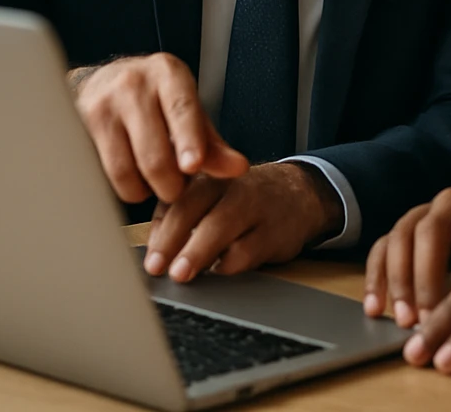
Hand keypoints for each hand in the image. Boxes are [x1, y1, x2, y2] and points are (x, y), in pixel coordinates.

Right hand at [69, 53, 248, 203]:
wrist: (103, 81)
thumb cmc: (156, 100)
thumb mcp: (190, 111)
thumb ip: (214, 144)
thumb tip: (237, 169)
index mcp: (168, 74)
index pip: (182, 110)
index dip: (189, 141)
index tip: (193, 166)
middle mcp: (132, 84)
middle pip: (154, 154)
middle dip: (171, 185)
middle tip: (177, 187)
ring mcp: (101, 105)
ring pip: (125, 170)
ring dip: (145, 190)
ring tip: (154, 181)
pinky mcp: (78, 128)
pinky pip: (102, 175)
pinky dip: (122, 187)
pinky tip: (131, 177)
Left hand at [142, 162, 343, 280]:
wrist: (301, 193)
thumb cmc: (244, 198)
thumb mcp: (212, 194)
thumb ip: (179, 213)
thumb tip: (154, 247)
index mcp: (209, 175)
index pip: (177, 198)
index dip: (160, 229)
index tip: (149, 256)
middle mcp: (230, 186)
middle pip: (195, 207)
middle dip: (172, 240)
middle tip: (156, 267)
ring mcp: (256, 206)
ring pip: (222, 227)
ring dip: (198, 253)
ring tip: (181, 273)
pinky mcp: (275, 231)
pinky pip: (248, 250)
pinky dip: (229, 264)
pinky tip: (218, 270)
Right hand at [363, 188, 450, 327]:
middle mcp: (450, 203)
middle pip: (431, 230)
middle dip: (426, 278)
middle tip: (427, 319)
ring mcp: (422, 213)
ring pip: (401, 237)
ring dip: (398, 282)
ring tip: (404, 321)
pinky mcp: (401, 231)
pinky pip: (381, 248)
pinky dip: (375, 278)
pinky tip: (374, 309)